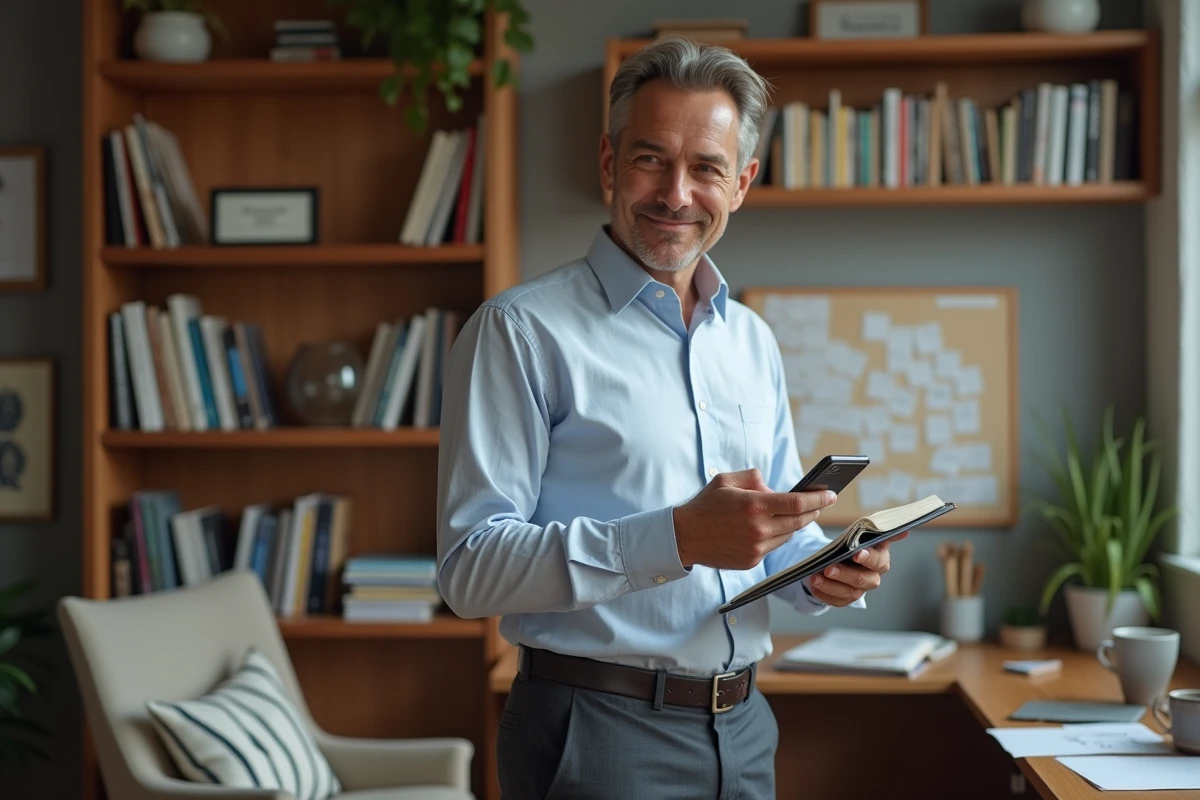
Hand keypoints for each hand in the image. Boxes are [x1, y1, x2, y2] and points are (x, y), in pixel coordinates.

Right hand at [673, 468, 836, 569]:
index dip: (818, 498)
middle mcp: (758, 529)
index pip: (797, 502)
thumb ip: (754, 477)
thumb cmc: (705, 505)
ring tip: (794, 514)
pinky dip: (776, 536)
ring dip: (794, 525)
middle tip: (820, 503)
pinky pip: (773, 547)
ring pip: (787, 536)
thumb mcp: (726, 480)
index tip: (830, 494)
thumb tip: (774, 487)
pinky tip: (770, 528)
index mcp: (754, 505)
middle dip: (813, 511)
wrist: (683, 537)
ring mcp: (756, 548)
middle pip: (799, 522)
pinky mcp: (752, 561)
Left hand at [808, 532, 907, 606]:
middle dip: (844, 574)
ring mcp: (860, 590)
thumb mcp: (864, 533)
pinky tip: (814, 586)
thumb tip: (905, 531)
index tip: (856, 554)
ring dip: (831, 586)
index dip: (868, 558)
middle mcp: (873, 577)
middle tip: (828, 568)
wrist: (841, 556)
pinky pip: (836, 601)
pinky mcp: (846, 599)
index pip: (878, 562)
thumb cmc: (854, 542)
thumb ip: (880, 531)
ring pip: (848, 592)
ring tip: (815, 578)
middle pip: (862, 579)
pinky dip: (824, 594)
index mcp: (880, 559)